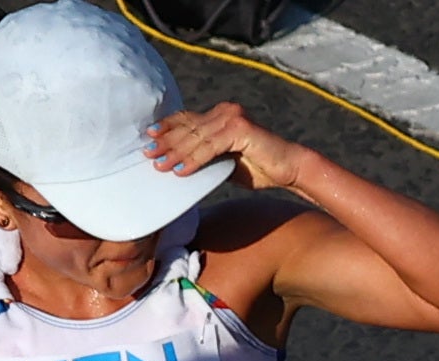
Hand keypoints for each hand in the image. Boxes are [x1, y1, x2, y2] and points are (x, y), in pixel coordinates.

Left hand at [147, 100, 302, 184]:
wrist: (291, 168)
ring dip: (176, 152)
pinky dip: (194, 160)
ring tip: (160, 165)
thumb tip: (181, 165)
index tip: (149, 136)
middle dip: (166, 141)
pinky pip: (210, 147)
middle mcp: (225, 112)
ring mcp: (232, 118)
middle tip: (147, 153)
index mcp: (221, 116)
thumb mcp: (227, 162)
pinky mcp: (239, 129)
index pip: (188, 119)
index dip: (168, 127)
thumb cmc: (262, 168)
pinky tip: (181, 171)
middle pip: (188, 127)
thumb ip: (208, 158)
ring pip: (196, 137)